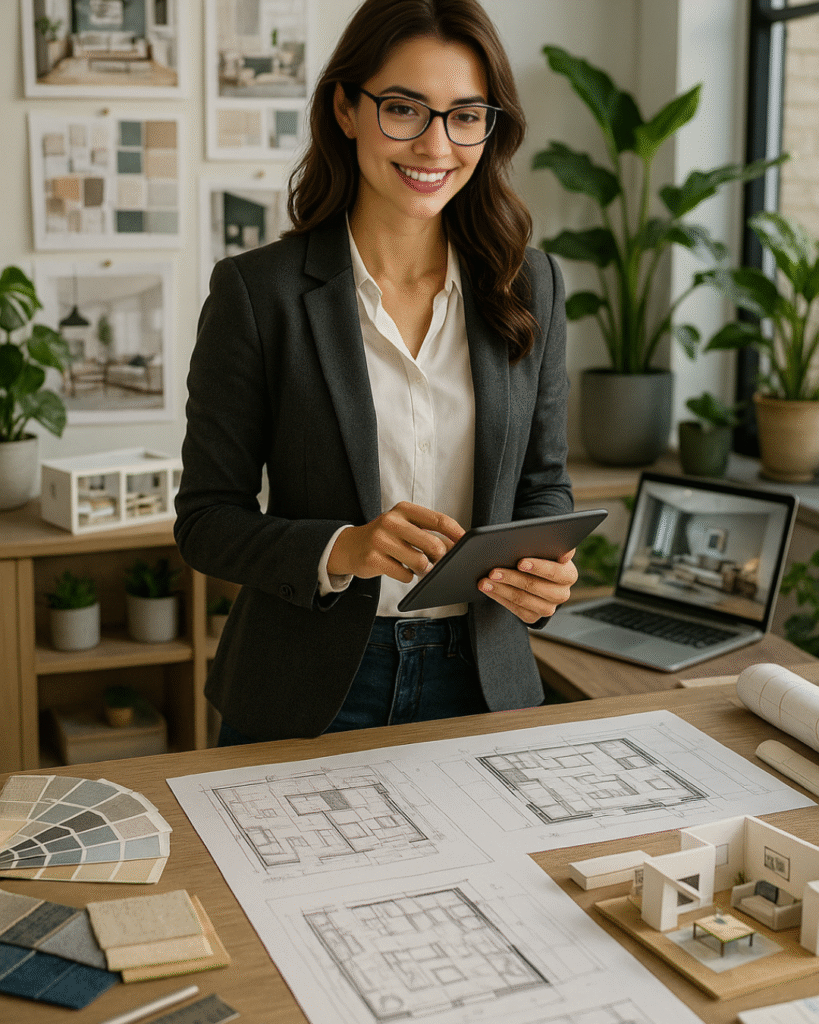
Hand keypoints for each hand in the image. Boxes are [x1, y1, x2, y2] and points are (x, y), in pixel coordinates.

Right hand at [327, 501, 463, 583]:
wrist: (349, 547)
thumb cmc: (385, 537)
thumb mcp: (404, 526)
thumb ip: (427, 533)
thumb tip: (456, 548)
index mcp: (404, 509)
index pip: (439, 520)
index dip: (457, 534)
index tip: (468, 544)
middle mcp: (391, 521)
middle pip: (433, 545)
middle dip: (441, 559)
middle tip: (441, 565)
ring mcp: (380, 540)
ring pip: (420, 562)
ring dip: (425, 571)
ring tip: (421, 569)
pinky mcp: (372, 559)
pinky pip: (404, 574)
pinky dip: (408, 577)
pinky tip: (402, 571)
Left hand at [479, 549, 577, 623]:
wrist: (536, 575)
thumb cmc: (540, 556)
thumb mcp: (547, 549)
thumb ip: (552, 544)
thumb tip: (564, 551)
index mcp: (569, 575)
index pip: (555, 572)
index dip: (538, 567)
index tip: (520, 562)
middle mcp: (562, 594)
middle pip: (535, 587)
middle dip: (512, 578)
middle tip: (493, 571)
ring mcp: (548, 608)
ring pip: (523, 600)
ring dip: (501, 589)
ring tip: (485, 580)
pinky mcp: (534, 617)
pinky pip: (515, 609)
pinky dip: (499, 598)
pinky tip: (488, 589)